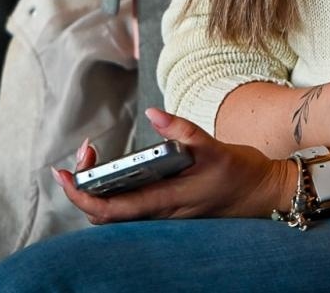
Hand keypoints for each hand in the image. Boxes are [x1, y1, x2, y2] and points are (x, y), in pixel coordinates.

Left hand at [55, 109, 293, 222]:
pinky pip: (130, 209)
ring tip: (91, 162)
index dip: (82, 194)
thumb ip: (181, 129)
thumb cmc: (240, 172)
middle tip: (82, 156)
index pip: (111, 208)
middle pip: (105, 215)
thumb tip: (154, 113)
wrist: (264, 193)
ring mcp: (164, 215)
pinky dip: (113, 193)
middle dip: (84, 189)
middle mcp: (161, 213)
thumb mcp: (212, 145)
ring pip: (116, 215)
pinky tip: (113, 173)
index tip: (65, 173)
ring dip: (96, 191)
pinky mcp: (169, 210)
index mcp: (167, 200)